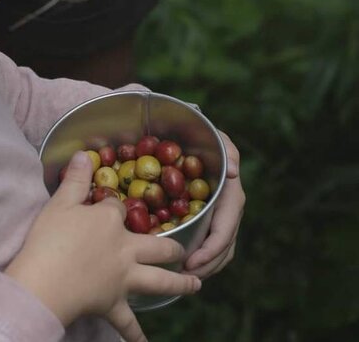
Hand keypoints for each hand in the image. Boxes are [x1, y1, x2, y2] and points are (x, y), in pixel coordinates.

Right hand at [6, 151, 201, 341]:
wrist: (44, 281)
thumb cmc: (49, 239)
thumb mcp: (59, 204)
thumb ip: (75, 180)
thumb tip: (85, 155)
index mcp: (111, 221)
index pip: (118, 208)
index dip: (114, 206)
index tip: (107, 206)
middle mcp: (126, 249)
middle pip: (158, 246)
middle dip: (172, 247)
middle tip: (184, 252)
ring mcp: (124, 279)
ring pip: (160, 282)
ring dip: (180, 284)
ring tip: (196, 285)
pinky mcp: (113, 304)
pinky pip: (128, 323)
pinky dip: (136, 335)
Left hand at [184, 131, 245, 277]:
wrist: (191, 136)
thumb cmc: (203, 136)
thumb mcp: (216, 138)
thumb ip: (227, 150)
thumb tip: (234, 173)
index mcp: (230, 195)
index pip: (226, 228)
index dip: (212, 249)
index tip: (192, 262)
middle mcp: (228, 209)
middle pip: (223, 246)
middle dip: (207, 265)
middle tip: (184, 278)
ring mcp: (219, 216)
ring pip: (218, 250)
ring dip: (204, 267)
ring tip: (182, 278)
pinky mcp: (207, 219)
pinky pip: (208, 244)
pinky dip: (199, 258)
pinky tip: (181, 266)